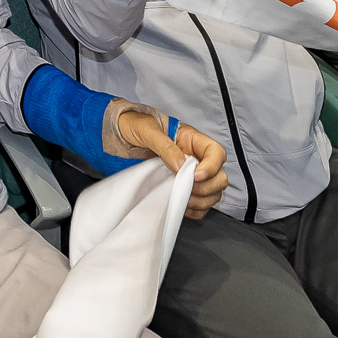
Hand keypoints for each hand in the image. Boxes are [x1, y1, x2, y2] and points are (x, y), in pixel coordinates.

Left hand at [103, 104, 228, 218]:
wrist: (119, 137)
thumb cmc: (133, 127)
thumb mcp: (147, 130)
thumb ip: (164, 146)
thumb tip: (181, 165)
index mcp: (192, 140)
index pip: (216, 152)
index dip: (211, 166)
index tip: (195, 176)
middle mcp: (196, 158)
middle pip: (219, 176)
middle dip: (207, 187)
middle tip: (186, 189)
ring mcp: (191, 175)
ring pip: (213, 192)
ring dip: (202, 200)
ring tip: (183, 199)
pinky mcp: (184, 188)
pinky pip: (200, 204)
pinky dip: (196, 209)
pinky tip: (182, 207)